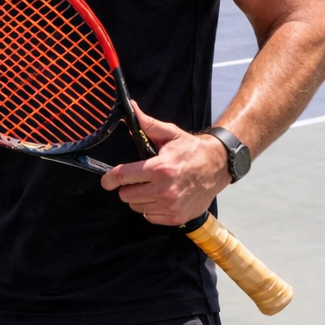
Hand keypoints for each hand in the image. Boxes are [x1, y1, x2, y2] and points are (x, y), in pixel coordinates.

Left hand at [99, 104, 229, 225]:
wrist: (218, 167)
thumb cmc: (192, 150)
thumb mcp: (171, 134)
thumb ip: (148, 124)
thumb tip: (131, 107)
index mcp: (160, 168)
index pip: (123, 176)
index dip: (110, 179)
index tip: (107, 181)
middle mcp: (164, 189)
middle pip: (126, 195)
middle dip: (128, 187)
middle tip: (139, 179)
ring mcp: (171, 206)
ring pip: (137, 207)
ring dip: (140, 198)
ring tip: (152, 187)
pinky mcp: (177, 217)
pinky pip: (150, 217)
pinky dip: (152, 209)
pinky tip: (161, 197)